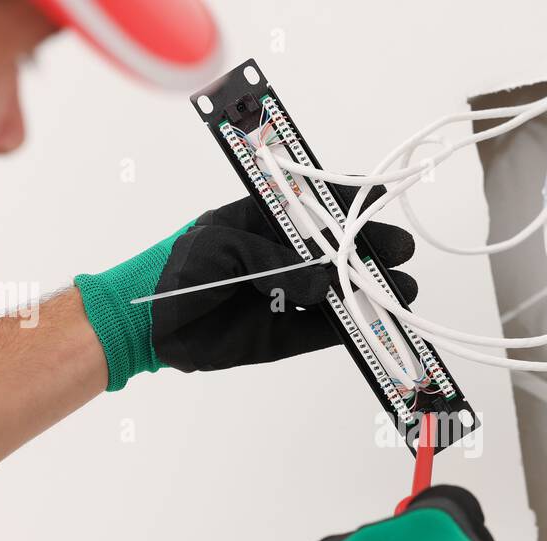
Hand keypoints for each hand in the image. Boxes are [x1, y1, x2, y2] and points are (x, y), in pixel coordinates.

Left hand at [74, 189, 416, 390]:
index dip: (351, 202)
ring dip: (370, 291)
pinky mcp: (283, 333)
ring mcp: (286, 295)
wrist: (146, 323)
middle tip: (399, 254)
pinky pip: (325, 330)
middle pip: (339, 250)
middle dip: (371, 250)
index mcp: (266, 220)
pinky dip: (353, 327)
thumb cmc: (175, 270)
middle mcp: (283, 256)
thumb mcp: (222, 249)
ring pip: (339, 291)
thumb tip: (322, 282)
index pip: (317, 204)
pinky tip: (377, 321)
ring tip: (400, 292)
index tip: (379, 200)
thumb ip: (273, 261)